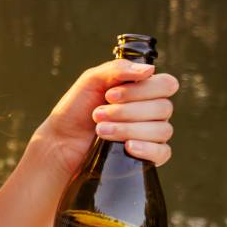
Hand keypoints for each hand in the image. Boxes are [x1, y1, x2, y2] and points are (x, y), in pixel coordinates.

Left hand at [34, 59, 179, 171]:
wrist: (61, 142)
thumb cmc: (76, 109)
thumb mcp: (90, 81)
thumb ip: (117, 69)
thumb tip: (149, 69)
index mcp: (143, 90)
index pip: (166, 85)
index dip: (142, 90)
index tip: (111, 95)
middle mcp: (152, 111)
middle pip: (163, 108)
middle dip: (126, 111)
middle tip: (98, 114)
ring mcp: (151, 135)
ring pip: (161, 130)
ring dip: (128, 129)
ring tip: (100, 130)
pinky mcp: (147, 157)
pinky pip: (162, 153)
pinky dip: (146, 149)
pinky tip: (128, 147)